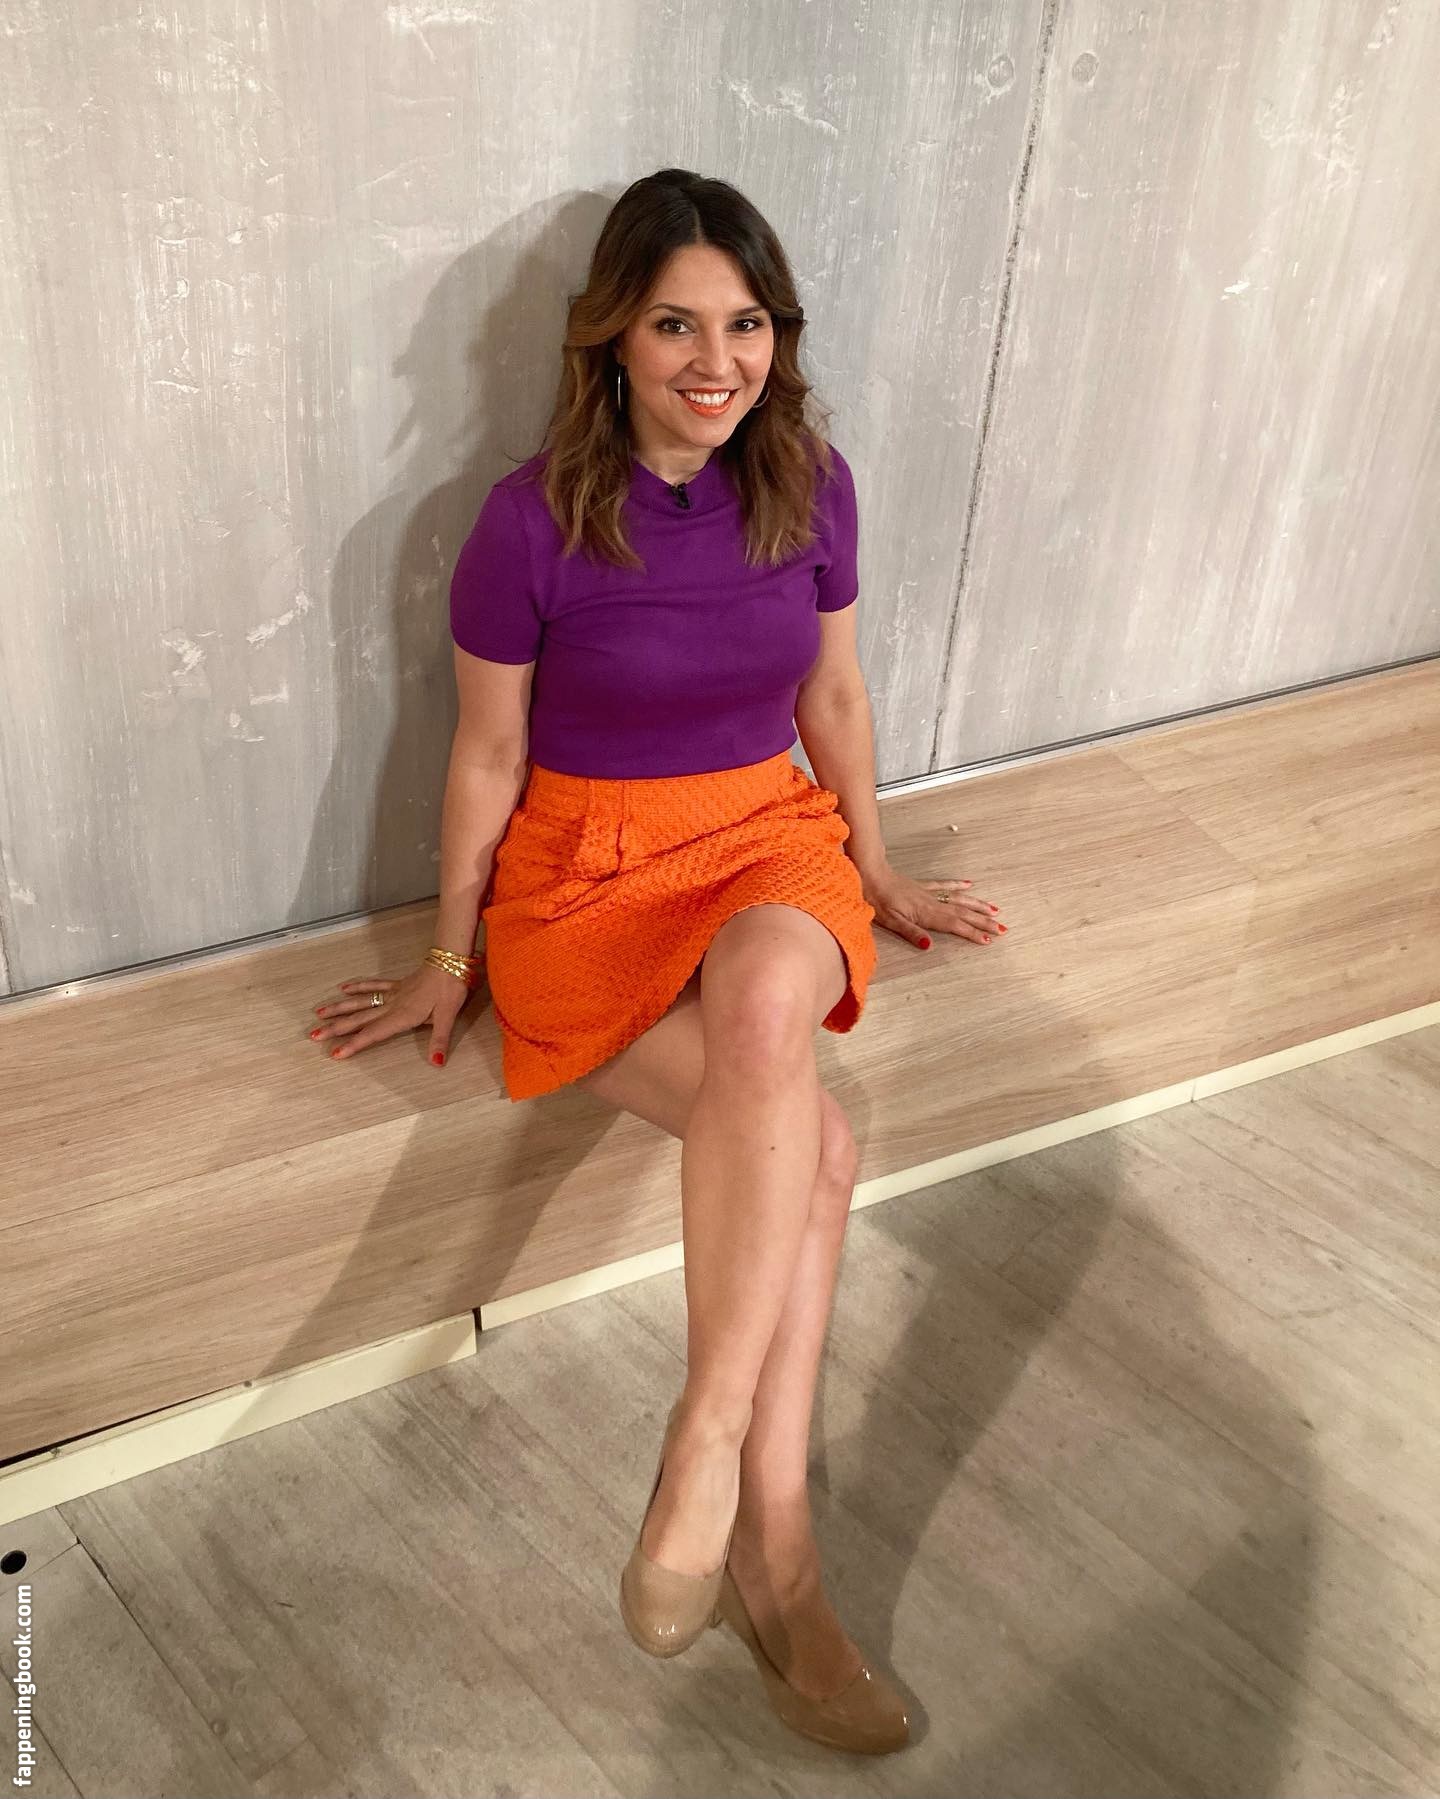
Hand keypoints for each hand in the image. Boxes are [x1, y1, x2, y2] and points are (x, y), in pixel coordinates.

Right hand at [308, 961, 480, 1064]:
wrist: (450, 963)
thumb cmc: (449, 991)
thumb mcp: (447, 1017)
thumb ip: (439, 1040)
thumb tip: (436, 1062)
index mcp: (402, 1016)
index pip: (373, 1033)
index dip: (354, 1044)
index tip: (335, 1053)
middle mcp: (392, 1005)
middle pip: (359, 1019)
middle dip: (336, 1028)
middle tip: (314, 1035)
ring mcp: (392, 994)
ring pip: (360, 1002)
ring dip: (339, 1008)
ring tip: (320, 1014)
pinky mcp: (396, 985)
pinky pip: (373, 985)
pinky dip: (357, 987)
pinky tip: (343, 988)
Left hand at [860, 864, 1005, 950]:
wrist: (870, 876)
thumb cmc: (878, 900)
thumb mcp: (891, 922)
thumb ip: (911, 933)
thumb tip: (929, 946)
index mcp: (927, 914)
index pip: (955, 925)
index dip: (973, 933)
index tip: (989, 939)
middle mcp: (933, 903)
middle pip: (963, 913)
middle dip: (984, 922)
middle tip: (1003, 928)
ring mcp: (929, 893)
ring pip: (959, 900)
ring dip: (978, 906)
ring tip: (995, 910)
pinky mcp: (923, 887)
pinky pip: (945, 885)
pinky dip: (959, 886)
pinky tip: (970, 885)